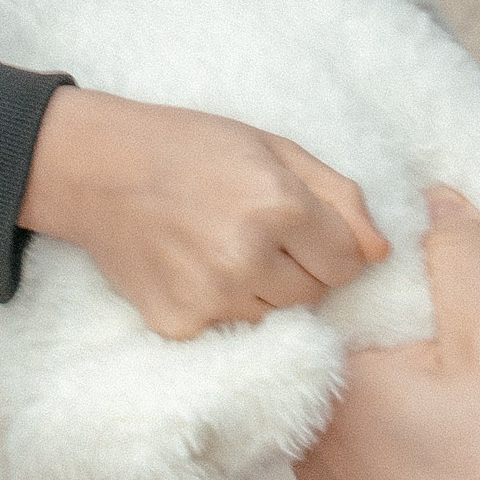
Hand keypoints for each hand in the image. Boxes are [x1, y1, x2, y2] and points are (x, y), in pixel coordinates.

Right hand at [21, 86, 387, 338]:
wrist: (98, 169)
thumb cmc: (190, 147)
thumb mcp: (273, 148)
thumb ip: (339, 197)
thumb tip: (381, 253)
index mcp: (279, 206)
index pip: (348, 262)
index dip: (331, 244)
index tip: (301, 227)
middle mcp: (249, 258)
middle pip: (316, 294)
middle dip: (299, 268)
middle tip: (256, 232)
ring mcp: (212, 298)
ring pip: (277, 317)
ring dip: (264, 291)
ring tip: (224, 248)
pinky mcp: (181, 326)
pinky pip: (231, 331)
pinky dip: (222, 307)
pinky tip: (195, 268)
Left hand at [294, 190, 479, 479]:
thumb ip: (464, 254)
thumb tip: (434, 197)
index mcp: (327, 388)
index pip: (320, 292)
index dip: (362, 260)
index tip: (402, 248)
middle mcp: (307, 440)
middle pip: (335, 343)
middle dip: (378, 312)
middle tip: (433, 291)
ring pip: (349, 392)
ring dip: (389, 366)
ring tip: (443, 346)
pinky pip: (362, 436)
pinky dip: (394, 412)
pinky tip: (442, 406)